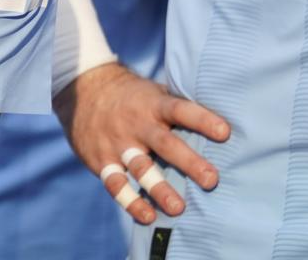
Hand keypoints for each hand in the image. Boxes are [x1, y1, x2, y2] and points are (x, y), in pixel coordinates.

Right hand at [54, 63, 229, 224]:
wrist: (82, 90)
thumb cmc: (132, 96)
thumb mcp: (152, 91)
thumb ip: (178, 106)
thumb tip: (224, 117)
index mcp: (152, 104)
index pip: (180, 110)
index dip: (202, 120)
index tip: (225, 132)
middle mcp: (135, 124)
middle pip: (164, 143)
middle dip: (188, 162)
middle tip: (211, 180)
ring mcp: (117, 143)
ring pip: (140, 167)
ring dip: (160, 188)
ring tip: (178, 208)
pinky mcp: (101, 160)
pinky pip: (116, 183)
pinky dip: (131, 201)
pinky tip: (148, 216)